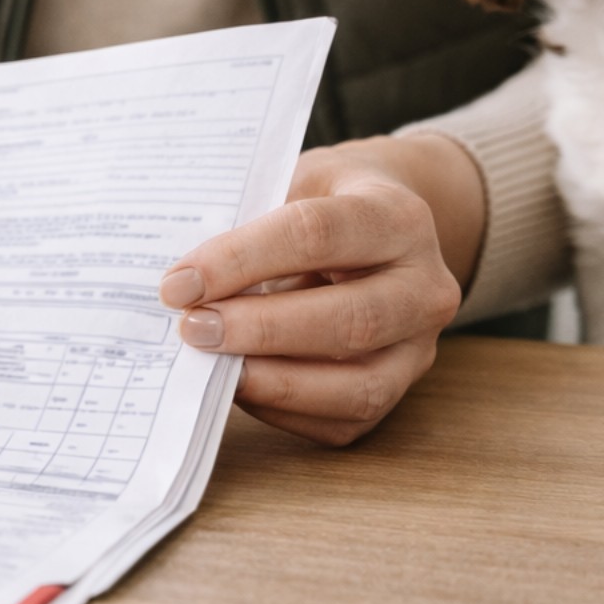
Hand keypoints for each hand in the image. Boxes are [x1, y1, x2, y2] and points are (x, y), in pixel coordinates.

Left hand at [159, 135, 484, 445]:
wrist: (391, 231)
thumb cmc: (328, 204)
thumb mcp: (295, 184)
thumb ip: (250, 225)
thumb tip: (183, 284)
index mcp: (397, 217)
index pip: (316, 235)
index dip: (241, 260)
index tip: (180, 283)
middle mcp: (424, 287)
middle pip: (349, 321)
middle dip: (259, 331)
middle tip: (192, 329)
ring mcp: (418, 347)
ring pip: (356, 386)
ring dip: (272, 381)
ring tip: (211, 367)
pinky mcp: (398, 390)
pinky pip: (342, 420)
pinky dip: (282, 409)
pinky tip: (239, 385)